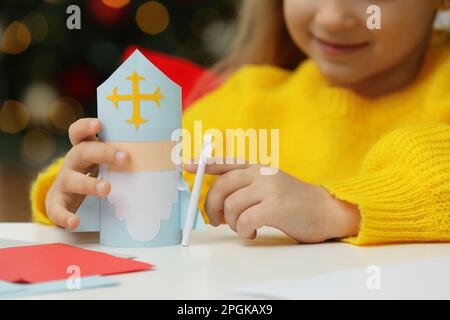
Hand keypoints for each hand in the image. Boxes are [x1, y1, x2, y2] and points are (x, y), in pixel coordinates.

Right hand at [45, 118, 128, 228]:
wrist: (63, 198)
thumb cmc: (93, 175)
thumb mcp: (106, 163)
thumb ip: (127, 159)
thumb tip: (170, 158)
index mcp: (84, 149)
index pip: (79, 133)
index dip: (86, 126)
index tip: (99, 124)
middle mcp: (72, 162)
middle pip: (82, 152)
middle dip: (103, 153)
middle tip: (125, 158)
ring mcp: (63, 182)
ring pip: (72, 180)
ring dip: (90, 184)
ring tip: (107, 189)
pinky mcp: (57, 202)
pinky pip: (57, 209)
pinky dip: (65, 216)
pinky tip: (75, 222)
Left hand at [184, 161, 359, 242]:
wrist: (326, 210)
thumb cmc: (294, 203)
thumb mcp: (270, 186)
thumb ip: (246, 187)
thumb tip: (218, 202)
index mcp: (258, 167)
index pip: (225, 162)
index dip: (203, 163)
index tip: (184, 164)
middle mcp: (261, 173)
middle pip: (222, 186)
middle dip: (212, 207)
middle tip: (216, 221)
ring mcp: (269, 187)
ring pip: (232, 205)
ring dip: (232, 222)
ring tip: (243, 228)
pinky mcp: (276, 206)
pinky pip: (246, 219)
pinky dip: (244, 230)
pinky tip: (252, 232)